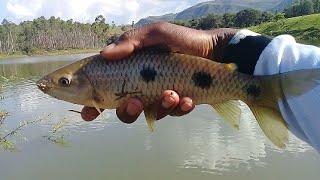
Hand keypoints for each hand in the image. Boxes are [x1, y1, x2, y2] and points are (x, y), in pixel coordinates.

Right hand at [81, 22, 237, 122]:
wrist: (216, 51)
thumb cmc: (183, 40)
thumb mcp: (156, 33)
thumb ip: (131, 41)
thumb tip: (105, 53)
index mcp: (132, 70)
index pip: (106, 90)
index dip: (95, 105)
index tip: (89, 114)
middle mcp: (144, 86)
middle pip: (125, 110)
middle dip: (127, 112)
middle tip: (135, 102)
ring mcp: (161, 96)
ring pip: (150, 114)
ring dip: (159, 108)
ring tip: (173, 94)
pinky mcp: (179, 103)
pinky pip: (174, 113)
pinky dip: (180, 109)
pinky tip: (188, 99)